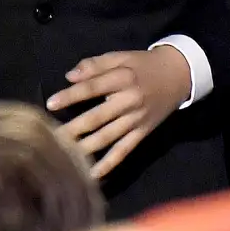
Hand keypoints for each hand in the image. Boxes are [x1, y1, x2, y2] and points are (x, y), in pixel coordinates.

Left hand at [46, 47, 191, 178]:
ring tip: (65, 156)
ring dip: (86, 148)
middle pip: (98, 117)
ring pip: (108, 137)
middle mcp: (130, 101)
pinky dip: (109, 163)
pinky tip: (93, 174)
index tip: (50, 104)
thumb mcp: (120, 56)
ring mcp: (137, 120)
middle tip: (51, 137)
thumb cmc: (142, 64)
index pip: (92, 88)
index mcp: (122, 78)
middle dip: (74, 128)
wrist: (178, 75)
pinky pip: (124, 150)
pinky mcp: (143, 133)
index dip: (70, 96)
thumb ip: (94, 65)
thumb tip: (69, 76)